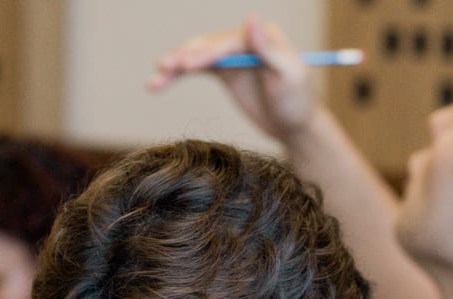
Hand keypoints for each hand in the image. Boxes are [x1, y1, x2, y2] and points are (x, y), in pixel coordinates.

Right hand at [148, 15, 317, 142]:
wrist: (295, 127)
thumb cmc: (298, 102)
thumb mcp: (288, 76)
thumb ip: (268, 49)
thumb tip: (252, 17)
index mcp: (264, 35)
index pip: (228, 42)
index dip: (206, 53)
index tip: (186, 66)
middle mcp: (245, 39)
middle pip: (208, 45)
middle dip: (184, 57)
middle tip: (164, 67)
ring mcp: (232, 55)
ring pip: (197, 55)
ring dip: (174, 66)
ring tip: (154, 79)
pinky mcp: (223, 71)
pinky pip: (195, 69)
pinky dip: (176, 77)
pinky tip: (157, 85)